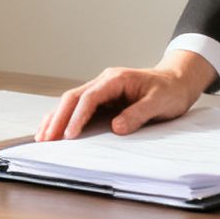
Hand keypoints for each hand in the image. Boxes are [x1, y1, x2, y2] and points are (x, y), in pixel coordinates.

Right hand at [35, 51, 216, 141]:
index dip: (77, 117)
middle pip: (73, 97)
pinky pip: (78, 107)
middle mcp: (104, 81)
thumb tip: (116, 128)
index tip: (69, 135)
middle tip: (46, 139)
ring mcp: (101, 89)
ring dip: (56, 118)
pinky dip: (64, 117)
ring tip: (42, 137)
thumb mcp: (160, 102)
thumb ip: (138, 114)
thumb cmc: (170, 91)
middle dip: (58, 118)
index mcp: (116, 79)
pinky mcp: (102, 99)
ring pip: (71, 101)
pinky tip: (53, 128)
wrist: (177, 82)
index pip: (90, 97)